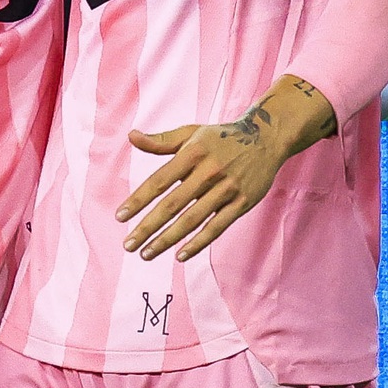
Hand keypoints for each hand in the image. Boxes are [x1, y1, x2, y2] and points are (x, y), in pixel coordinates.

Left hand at [118, 75, 337, 260]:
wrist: (267, 138)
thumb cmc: (221, 137)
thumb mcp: (191, 133)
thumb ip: (161, 140)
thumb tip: (131, 136)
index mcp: (192, 154)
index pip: (159, 181)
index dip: (138, 200)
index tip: (119, 217)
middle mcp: (209, 172)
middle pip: (172, 205)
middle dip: (147, 227)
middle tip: (128, 245)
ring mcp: (228, 189)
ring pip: (192, 220)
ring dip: (167, 240)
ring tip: (146, 253)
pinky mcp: (243, 203)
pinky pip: (216, 227)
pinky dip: (198, 243)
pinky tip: (179, 255)